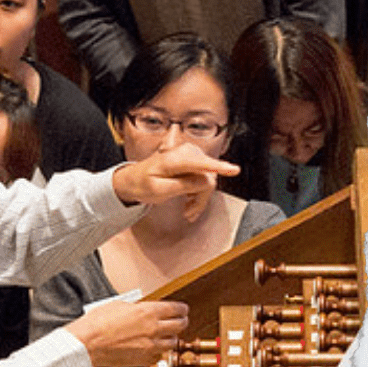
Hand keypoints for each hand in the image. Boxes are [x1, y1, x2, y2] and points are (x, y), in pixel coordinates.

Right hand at [67, 300, 188, 366]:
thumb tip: (142, 311)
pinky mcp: (144, 360)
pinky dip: (158, 353)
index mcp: (148, 311)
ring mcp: (150, 346)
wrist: (87, 344)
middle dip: (181, 322)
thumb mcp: (118, 306)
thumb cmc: (97, 324)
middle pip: (180, 326)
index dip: (182, 309)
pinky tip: (152, 349)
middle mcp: (153, 329)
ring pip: (172, 343)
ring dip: (170, 339)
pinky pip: (159, 357)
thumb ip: (136, 308)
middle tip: (180, 321)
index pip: (176, 309)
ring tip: (165, 336)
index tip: (183, 310)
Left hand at [111, 147, 237, 206]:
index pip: (202, 163)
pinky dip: (198, 192)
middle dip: (201, 197)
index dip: (219, 167)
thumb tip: (206, 181)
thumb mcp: (159, 190)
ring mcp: (189, 156)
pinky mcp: (192, 161)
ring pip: (208, 179)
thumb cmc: (142, 184)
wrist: (132, 180)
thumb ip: (183, 185)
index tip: (235, 170)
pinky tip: (188, 202)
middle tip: (189, 213)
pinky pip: (204, 177)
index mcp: (174, 159)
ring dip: (200, 197)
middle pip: (207, 176)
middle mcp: (185, 153)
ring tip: (187, 210)